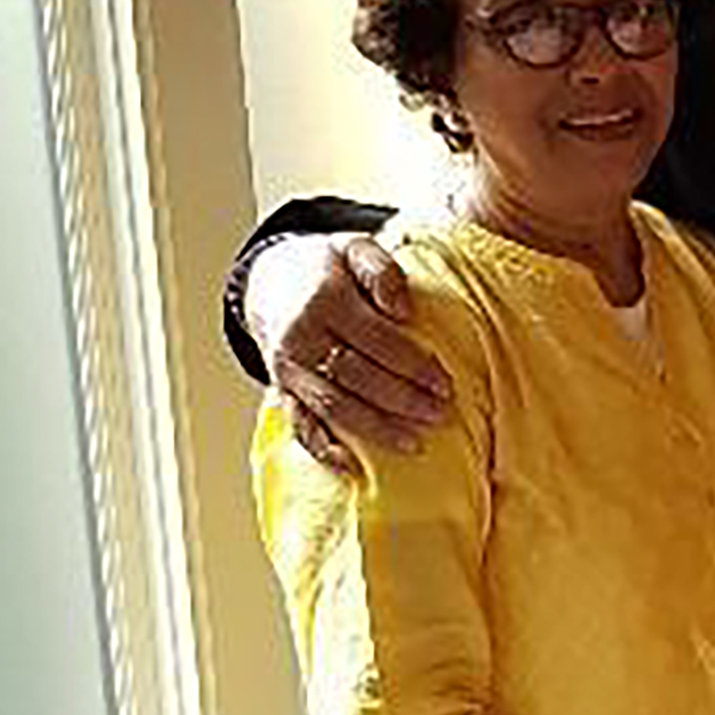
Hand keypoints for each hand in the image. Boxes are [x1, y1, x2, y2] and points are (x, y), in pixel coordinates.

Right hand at [247, 232, 452, 473]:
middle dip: (403, 400)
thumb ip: (382, 271)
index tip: (446, 383)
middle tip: (441, 414)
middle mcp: (301, 338)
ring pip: (335, 407)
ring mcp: (288, 369)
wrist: (269, 280)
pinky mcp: (282, 390)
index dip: (414, 364)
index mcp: (323, 299)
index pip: (377, 340)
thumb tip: (404, 312)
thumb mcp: (354, 247)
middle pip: (358, 377)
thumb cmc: (326, 267)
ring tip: (416, 443)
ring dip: (376, 429)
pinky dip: (324, 449)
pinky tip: (354, 468)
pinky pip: (301, 425)